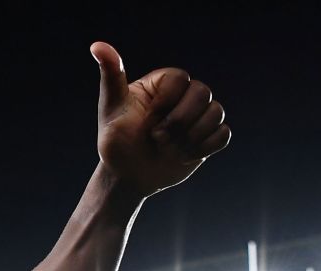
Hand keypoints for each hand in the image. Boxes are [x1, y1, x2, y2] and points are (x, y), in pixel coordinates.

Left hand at [92, 41, 230, 198]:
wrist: (129, 175)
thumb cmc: (117, 141)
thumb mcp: (111, 108)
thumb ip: (111, 77)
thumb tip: (97, 46)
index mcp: (163, 84)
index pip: (181, 78)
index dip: (166, 102)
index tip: (146, 119)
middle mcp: (183, 95)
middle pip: (203, 92)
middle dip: (179, 121)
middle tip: (156, 139)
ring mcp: (197, 115)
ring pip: (216, 113)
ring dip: (190, 138)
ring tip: (168, 150)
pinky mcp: (207, 136)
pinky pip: (223, 134)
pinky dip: (204, 148)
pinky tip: (183, 157)